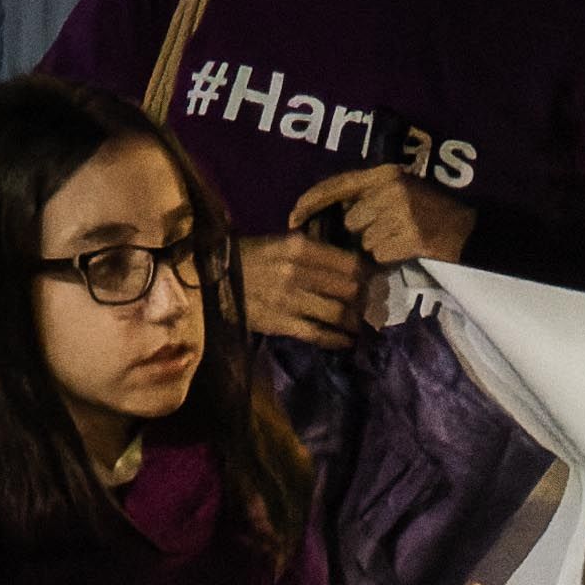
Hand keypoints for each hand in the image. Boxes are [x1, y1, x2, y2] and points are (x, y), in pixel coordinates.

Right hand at [242, 231, 364, 346]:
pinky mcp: (280, 323)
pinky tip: (347, 341)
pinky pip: (317, 334)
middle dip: (367, 299)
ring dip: (356, 321)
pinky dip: (337, 339)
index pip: (349, 263)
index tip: (376, 281)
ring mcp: (289, 300)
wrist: (208, 279)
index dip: (369, 274)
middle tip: (374, 305)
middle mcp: (298, 271)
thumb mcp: (279, 243)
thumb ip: (311, 252)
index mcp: (299, 246)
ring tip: (363, 325)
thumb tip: (347, 265)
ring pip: (338, 313)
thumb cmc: (247, 257)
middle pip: (350, 289)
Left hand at [291, 161, 473, 266]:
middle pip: (351, 220)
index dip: (311, 202)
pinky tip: (407, 249)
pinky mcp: (410, 236)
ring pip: (364, 240)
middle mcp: (391, 187)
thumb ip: (367, 195)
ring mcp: (401, 212)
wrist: (468, 231)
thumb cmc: (430, 211)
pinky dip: (389, 258)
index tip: (291, 218)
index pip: (337, 185)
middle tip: (387, 231)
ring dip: (377, 247)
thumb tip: (332, 213)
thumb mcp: (399, 190)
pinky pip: (380, 255)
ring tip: (400, 239)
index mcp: (385, 172)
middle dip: (362, 232)